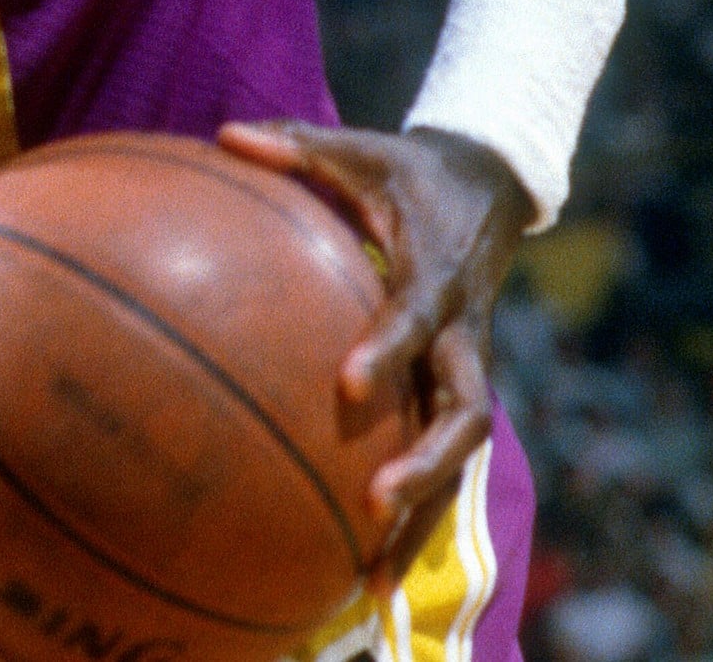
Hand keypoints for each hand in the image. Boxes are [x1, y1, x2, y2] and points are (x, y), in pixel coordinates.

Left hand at [217, 121, 531, 594]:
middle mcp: (460, 332)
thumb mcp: (357, 149)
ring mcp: (463, 366)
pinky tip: (364, 561)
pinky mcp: (454, 385)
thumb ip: (296, 145)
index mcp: (435, 274)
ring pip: (458, 454)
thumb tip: (225, 134)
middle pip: (462, 415)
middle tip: (373, 506)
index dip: (388, 349)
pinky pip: (440, 453)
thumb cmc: (405, 168)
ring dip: (424, 514)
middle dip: (425, 466)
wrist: (488, 185)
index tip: (347, 385)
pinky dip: (415, 507)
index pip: (416, 320)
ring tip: (374, 578)